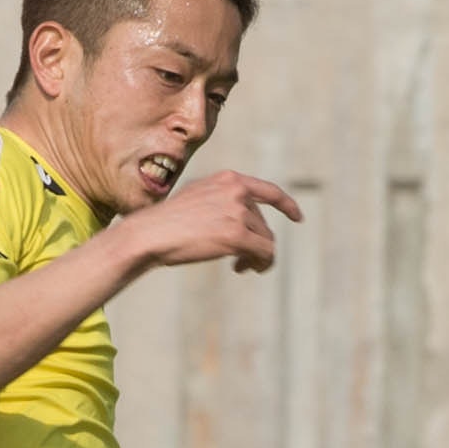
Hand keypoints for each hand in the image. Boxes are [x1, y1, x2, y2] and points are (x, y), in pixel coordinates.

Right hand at [123, 170, 301, 274]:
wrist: (150, 234)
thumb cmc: (167, 222)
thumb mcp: (196, 198)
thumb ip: (220, 201)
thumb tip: (245, 221)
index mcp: (228, 179)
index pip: (268, 190)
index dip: (287, 205)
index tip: (297, 218)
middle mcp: (237, 191)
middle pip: (263, 224)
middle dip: (256, 244)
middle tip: (240, 263)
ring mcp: (238, 212)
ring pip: (266, 241)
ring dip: (256, 257)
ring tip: (239, 266)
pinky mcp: (237, 235)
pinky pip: (265, 253)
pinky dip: (259, 264)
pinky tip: (240, 268)